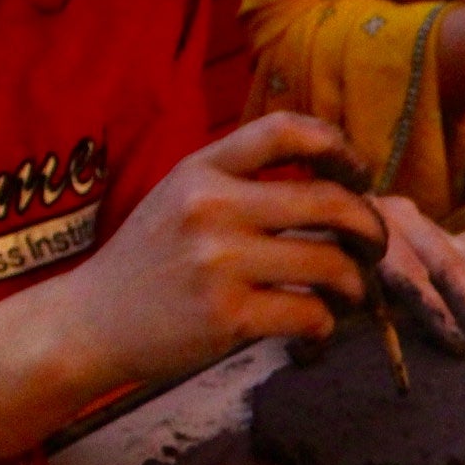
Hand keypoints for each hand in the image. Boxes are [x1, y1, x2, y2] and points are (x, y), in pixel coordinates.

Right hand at [0, 114, 389, 464]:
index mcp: (201, 169)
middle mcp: (211, 207)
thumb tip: (331, 179)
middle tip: (376, 248)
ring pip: (332, 264)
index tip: (360, 173)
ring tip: (350, 297)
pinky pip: (311, 315)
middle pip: (331, 202)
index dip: (339, 147)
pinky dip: (325, 327)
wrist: (87, 324)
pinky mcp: (228, 316)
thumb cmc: (148, 263)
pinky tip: (313, 334)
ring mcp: (219, 262)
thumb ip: (238, 182)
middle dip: (371, 228)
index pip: (285, 131)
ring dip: (356, 285)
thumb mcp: (179, 199)